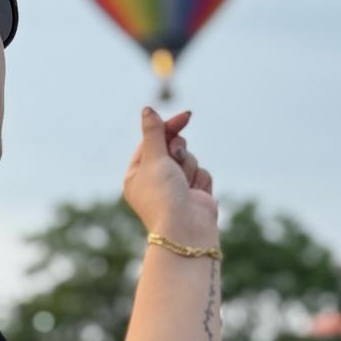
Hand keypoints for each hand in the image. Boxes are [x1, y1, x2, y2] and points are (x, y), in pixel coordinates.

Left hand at [122, 106, 218, 242]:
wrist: (186, 229)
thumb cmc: (163, 195)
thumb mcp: (154, 158)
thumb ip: (153, 132)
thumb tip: (148, 110)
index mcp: (137, 174)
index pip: (152, 141)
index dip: (168, 127)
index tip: (186, 117)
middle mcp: (156, 181)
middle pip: (173, 147)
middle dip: (178, 150)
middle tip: (175, 159)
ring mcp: (176, 188)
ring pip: (190, 159)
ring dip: (188, 167)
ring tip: (184, 185)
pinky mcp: (195, 194)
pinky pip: (202, 173)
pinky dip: (200, 181)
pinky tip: (195, 195)